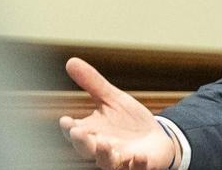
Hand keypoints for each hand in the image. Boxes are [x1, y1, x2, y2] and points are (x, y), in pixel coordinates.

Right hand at [59, 58, 177, 169]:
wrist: (156, 139)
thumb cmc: (128, 121)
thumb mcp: (112, 99)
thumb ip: (92, 84)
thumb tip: (71, 61)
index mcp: (92, 133)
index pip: (74, 132)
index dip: (68, 128)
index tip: (65, 120)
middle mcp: (102, 149)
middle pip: (87, 149)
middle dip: (82, 142)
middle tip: (79, 132)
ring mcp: (121, 160)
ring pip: (108, 162)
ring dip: (105, 155)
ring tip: (104, 144)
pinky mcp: (141, 166)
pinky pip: (138, 169)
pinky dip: (138, 165)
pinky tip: (139, 157)